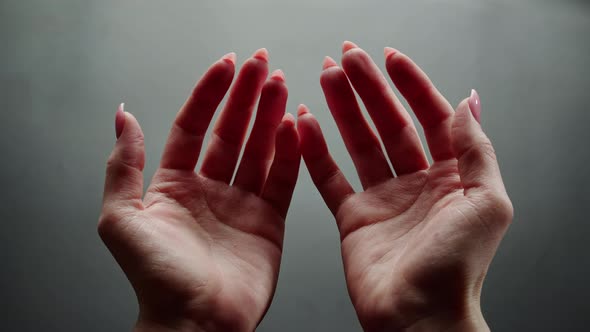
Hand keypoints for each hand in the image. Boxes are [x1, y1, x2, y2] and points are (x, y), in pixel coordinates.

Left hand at [98, 49, 300, 331]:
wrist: (196, 324)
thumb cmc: (157, 280)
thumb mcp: (122, 218)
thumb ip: (123, 165)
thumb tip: (123, 117)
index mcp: (173, 185)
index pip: (193, 127)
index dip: (209, 94)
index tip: (226, 67)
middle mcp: (209, 190)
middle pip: (231, 132)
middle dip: (246, 97)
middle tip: (261, 66)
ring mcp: (241, 203)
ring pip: (259, 149)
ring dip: (271, 117)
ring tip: (281, 86)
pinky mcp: (269, 221)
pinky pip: (282, 179)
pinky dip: (291, 153)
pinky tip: (295, 127)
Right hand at [297, 42, 512, 330]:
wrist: (418, 316)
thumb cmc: (458, 267)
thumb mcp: (487, 201)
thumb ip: (475, 149)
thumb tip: (467, 102)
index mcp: (451, 176)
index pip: (430, 117)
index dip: (412, 85)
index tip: (390, 59)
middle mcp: (417, 183)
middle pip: (390, 123)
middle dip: (369, 88)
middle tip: (347, 59)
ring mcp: (383, 198)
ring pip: (359, 143)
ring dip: (342, 110)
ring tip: (326, 77)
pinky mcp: (354, 217)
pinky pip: (330, 177)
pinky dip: (315, 152)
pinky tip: (304, 126)